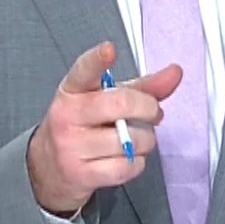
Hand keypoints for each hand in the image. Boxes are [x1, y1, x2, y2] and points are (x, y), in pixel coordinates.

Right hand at [27, 42, 182, 215]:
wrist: (49, 168)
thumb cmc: (84, 127)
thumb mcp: (105, 100)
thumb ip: (141, 87)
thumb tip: (175, 73)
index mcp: (72, 91)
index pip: (83, 71)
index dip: (97, 60)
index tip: (109, 49)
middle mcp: (68, 116)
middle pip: (122, 104)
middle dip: (149, 108)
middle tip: (152, 113)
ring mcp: (71, 146)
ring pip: (131, 139)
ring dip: (146, 140)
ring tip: (135, 139)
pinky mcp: (80, 174)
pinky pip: (127, 166)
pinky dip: (136, 163)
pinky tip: (126, 158)